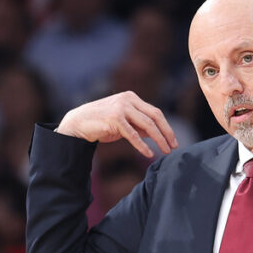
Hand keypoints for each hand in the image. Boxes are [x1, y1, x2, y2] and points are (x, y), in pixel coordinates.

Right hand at [56, 91, 177, 157]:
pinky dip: (142, 146)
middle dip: (167, 133)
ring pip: (147, 125)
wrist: (78, 123)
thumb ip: (139, 124)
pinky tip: (149, 154)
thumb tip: (157, 133)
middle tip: (173, 146)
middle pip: (155, 116)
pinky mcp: (115, 119)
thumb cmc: (102, 123)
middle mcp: (128, 100)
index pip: (155, 112)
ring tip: (165, 151)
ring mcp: (121, 108)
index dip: (166, 127)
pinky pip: (133, 135)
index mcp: (132, 98)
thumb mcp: (124, 121)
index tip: (173, 140)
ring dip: (159, 140)